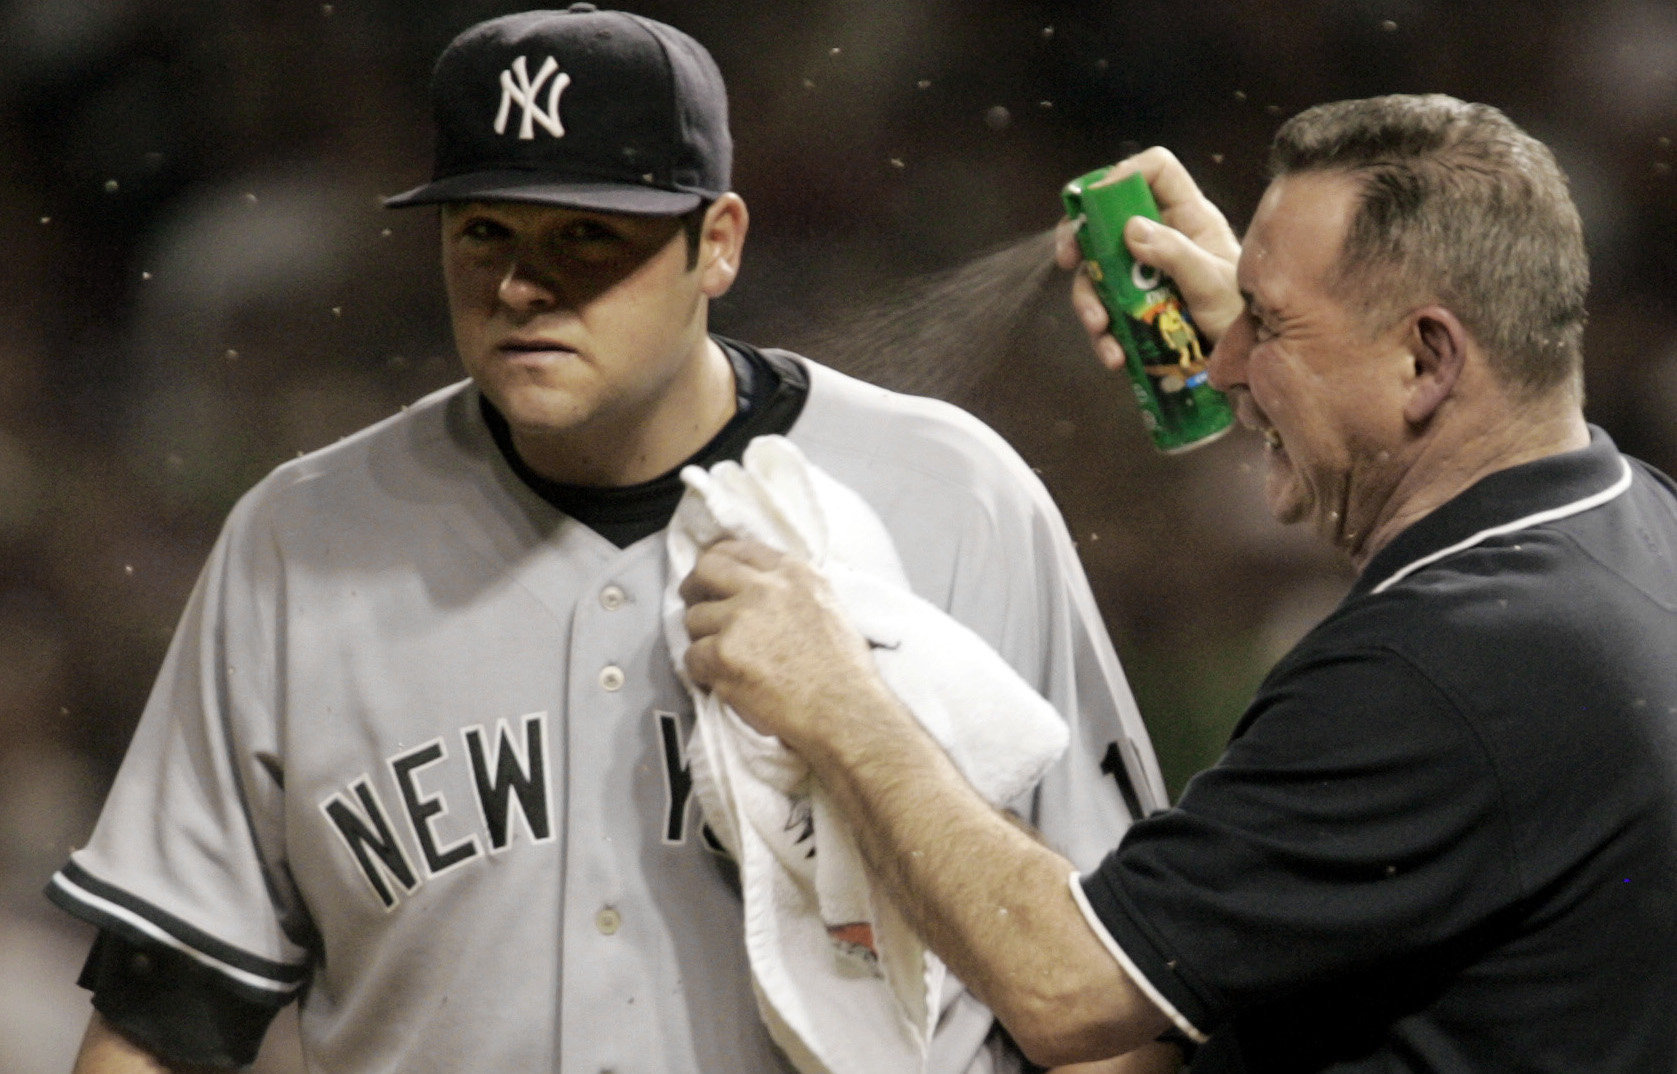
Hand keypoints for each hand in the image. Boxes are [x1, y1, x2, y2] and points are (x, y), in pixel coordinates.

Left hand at [679, 538, 894, 754]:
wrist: (845, 711)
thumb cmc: (844, 671)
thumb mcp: (826, 607)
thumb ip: (790, 591)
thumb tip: (758, 590)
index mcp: (793, 573)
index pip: (738, 550)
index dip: (719, 564)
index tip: (713, 580)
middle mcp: (764, 588)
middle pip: (705, 570)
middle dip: (695, 589)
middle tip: (697, 607)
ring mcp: (741, 619)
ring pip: (694, 619)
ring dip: (703, 639)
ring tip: (726, 660)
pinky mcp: (724, 654)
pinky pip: (692, 658)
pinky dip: (703, 673)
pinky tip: (724, 682)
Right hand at [1056, 146, 1243, 370]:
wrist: (1245, 362)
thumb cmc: (1240, 315)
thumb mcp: (1212, 284)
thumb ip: (1175, 254)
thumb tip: (1131, 229)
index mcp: (1189, 217)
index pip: (1156, 171)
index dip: (1125, 174)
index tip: (1097, 202)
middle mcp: (1163, 237)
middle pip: (1108, 216)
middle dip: (1080, 236)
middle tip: (1068, 260)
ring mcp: (1146, 272)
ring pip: (1099, 268)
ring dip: (1089, 299)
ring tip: (1100, 329)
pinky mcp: (1137, 305)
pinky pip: (1106, 308)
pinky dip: (1104, 334)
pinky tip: (1114, 355)